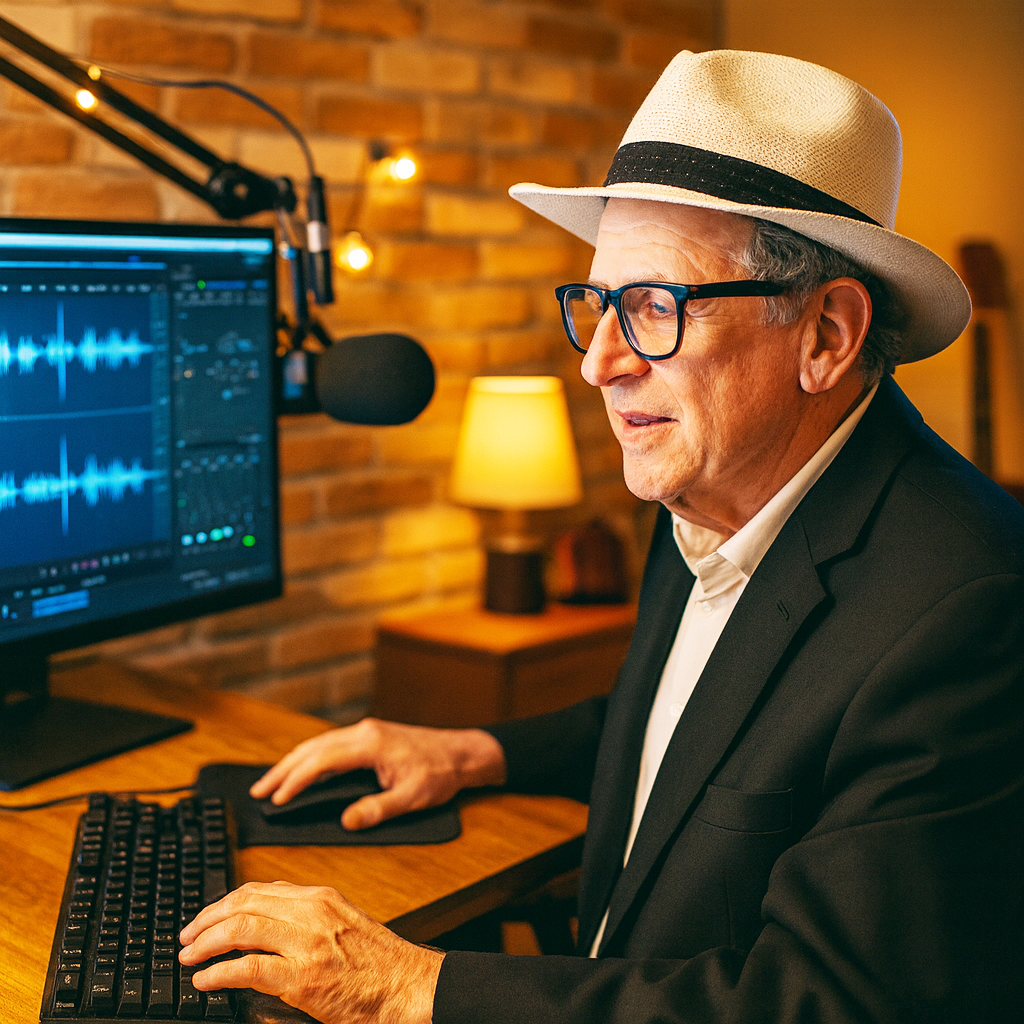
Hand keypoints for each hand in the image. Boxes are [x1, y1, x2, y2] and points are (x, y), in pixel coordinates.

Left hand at [178, 880, 441, 1023]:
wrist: (407, 986)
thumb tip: (267, 922)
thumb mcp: (343, 923)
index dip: (223, 903)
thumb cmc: (379, 963)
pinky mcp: (303, 977)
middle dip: (206, 920)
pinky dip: (219, 973)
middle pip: (242, 904)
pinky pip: (248, 968)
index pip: (258, 890)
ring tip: (188, 958)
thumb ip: (308, 917)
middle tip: (186, 938)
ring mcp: (306, 943)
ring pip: (240, 928)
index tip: (205, 919)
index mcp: (320, 898)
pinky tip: (205, 981)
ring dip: (205, 943)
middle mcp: (311, 912)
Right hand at [250, 718, 506, 829]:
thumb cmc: (441, 773)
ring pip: (319, 743)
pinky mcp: (369, 736)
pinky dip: (310, 757)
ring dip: (293, 762)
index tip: (277, 799)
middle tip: (258, 791)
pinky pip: (331, 744)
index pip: (322, 760)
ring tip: (271, 783)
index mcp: (371, 744)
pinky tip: (302, 770)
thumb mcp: (413, 798)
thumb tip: (346, 821)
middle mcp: (364, 732)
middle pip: (313, 748)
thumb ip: (378, 809)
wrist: (462, 752)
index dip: (296, 780)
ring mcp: (366, 731)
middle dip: (283, 769)